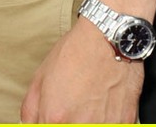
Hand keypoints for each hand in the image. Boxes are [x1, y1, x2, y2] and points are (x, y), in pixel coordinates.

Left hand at [20, 16, 143, 122]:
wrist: (110, 38)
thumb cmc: (77, 52)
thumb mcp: (40, 77)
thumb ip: (31, 112)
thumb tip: (32, 126)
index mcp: (55, 118)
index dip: (50, 122)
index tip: (54, 117)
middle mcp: (80, 126)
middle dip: (68, 122)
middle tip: (73, 106)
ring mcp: (104, 126)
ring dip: (88, 122)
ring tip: (90, 104)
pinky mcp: (125, 123)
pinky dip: (107, 121)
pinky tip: (104, 104)